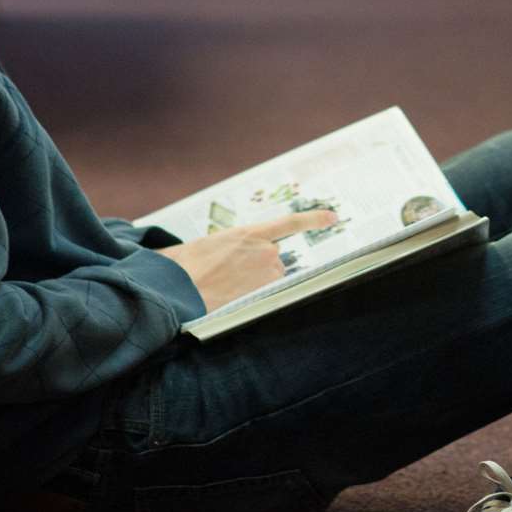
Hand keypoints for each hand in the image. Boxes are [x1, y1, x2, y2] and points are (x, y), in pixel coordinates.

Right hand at [162, 210, 338, 310]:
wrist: (178, 285)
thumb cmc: (187, 265)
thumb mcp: (211, 244)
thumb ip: (234, 247)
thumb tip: (234, 259)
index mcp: (249, 233)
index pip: (290, 223)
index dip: (314, 219)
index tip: (332, 217)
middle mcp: (265, 250)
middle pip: (273, 259)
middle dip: (257, 265)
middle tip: (229, 272)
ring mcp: (267, 272)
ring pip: (270, 277)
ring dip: (255, 281)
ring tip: (226, 284)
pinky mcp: (264, 292)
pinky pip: (267, 291)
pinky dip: (254, 293)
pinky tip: (233, 293)